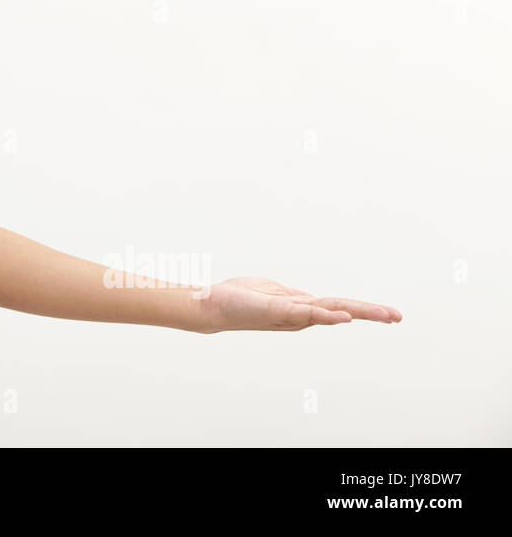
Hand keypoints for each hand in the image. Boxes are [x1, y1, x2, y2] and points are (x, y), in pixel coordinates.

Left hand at [193, 277, 402, 333]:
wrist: (212, 305)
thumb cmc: (240, 300)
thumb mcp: (272, 294)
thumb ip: (289, 297)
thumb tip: (304, 298)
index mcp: (301, 308)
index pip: (340, 306)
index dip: (365, 309)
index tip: (391, 314)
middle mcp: (301, 314)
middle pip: (343, 310)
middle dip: (372, 314)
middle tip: (399, 316)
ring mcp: (291, 314)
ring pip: (331, 311)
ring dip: (358, 313)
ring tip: (385, 315)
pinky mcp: (278, 311)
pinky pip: (305, 312)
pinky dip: (325, 315)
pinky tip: (343, 318)